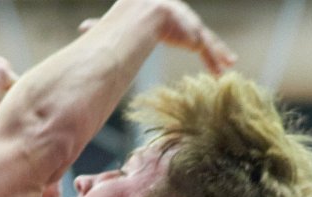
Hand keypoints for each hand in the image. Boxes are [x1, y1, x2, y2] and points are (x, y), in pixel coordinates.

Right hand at [80, 0, 235, 75]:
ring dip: (217, 53)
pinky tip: (224, 69)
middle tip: (222, 55)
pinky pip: (207, 49)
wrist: (139, 12)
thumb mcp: (114, 26)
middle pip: (195, 32)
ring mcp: (188, 24)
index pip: (177, 25)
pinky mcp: (193, 34)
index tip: (190, 39)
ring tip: (229, 64)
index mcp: (162, 12)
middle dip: (208, 43)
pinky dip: (215, 58)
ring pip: (205, 40)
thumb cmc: (124, 19)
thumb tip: (82, 28)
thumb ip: (101, 27)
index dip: (185, 33)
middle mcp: (179, 16)